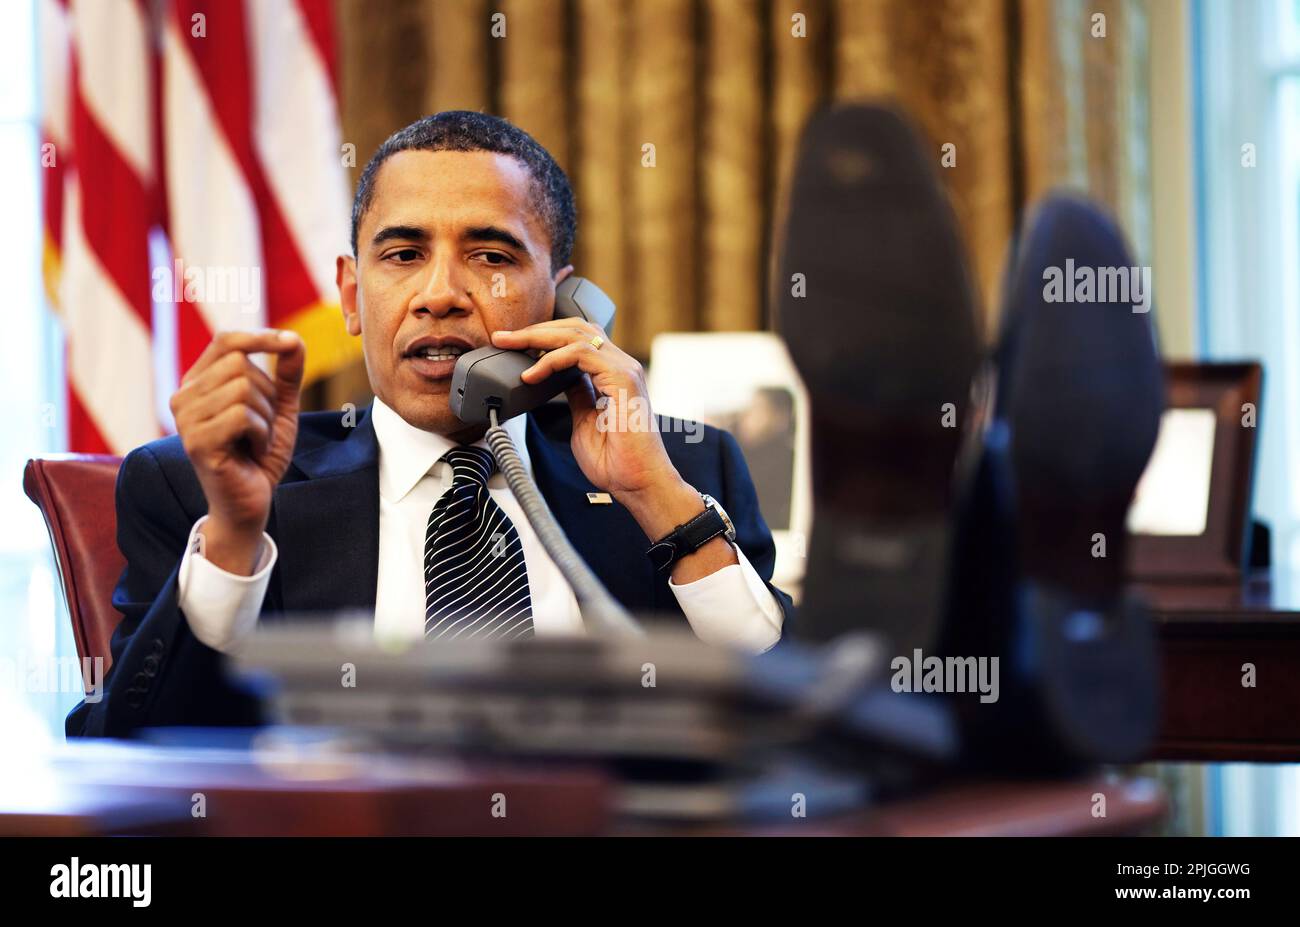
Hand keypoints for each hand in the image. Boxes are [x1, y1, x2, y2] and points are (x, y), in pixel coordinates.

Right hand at [169, 330, 304, 573]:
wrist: (250, 503)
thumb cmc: (260, 455)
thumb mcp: (279, 408)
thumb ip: (286, 374)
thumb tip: (294, 338)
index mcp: (198, 383)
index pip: (227, 341)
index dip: (261, 337)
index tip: (290, 343)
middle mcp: (183, 396)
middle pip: (240, 364)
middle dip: (267, 395)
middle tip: (263, 426)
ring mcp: (185, 419)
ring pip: (243, 389)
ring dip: (265, 418)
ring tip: (256, 441)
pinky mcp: (196, 441)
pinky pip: (242, 416)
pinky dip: (261, 435)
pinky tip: (253, 453)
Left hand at [490, 321, 737, 580]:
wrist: (638, 483)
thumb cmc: (616, 461)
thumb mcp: (583, 420)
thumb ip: (575, 395)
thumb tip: (558, 379)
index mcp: (613, 374)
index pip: (578, 339)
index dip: (545, 337)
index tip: (513, 345)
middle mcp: (621, 365)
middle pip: (575, 328)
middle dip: (536, 329)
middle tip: (503, 337)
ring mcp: (624, 369)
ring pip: (576, 333)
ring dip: (538, 336)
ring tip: (510, 344)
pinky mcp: (622, 378)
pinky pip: (580, 354)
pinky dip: (551, 360)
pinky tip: (532, 374)